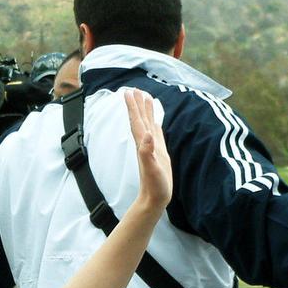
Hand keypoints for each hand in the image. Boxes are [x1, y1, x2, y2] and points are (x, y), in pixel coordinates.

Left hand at [125, 88, 171, 210]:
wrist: (154, 199)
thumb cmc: (154, 186)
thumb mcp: (152, 169)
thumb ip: (148, 153)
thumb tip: (147, 135)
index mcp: (143, 145)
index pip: (137, 122)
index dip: (133, 107)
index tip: (128, 92)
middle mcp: (146, 144)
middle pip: (140, 120)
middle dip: (137, 104)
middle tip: (134, 89)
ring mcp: (152, 148)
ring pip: (148, 125)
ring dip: (145, 111)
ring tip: (145, 97)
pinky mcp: (158, 153)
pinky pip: (155, 133)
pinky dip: (154, 124)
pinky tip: (154, 121)